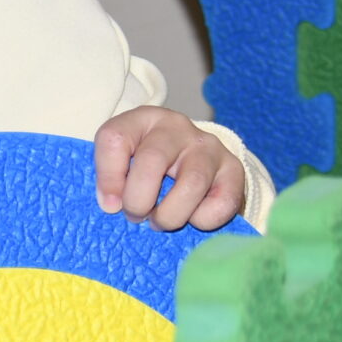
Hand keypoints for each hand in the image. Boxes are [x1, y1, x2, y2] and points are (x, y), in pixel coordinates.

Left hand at [93, 106, 247, 231]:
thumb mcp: (122, 163)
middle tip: (136, 217)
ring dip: (170, 215)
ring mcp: (208, 146)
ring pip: (191, 183)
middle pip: (152, 160)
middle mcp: (176, 127)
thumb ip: (111, 180)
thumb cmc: (147, 168)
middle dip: (138, 200)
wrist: (191, 162)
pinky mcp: (233, 169)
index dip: (107, 177)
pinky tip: (192, 218)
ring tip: (161, 222)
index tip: (110, 205)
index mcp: (141, 119)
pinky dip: (203, 220)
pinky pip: (222, 202)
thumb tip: (112, 205)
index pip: (115, 138)